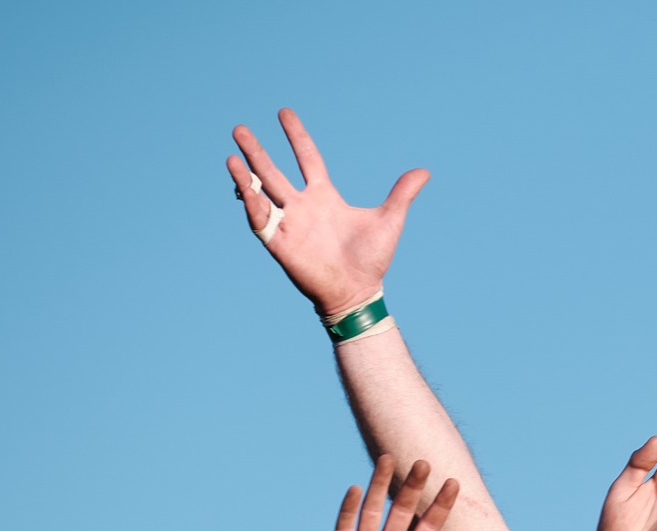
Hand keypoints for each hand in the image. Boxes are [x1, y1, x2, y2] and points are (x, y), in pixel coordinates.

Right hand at [227, 109, 428, 318]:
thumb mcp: (389, 220)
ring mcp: (289, 223)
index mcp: (324, 196)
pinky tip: (242, 187)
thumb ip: (402, 194)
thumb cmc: (371, 260)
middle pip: (273, 172)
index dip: (296, 136)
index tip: (284, 113)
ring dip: (245, 175)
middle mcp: (302, 206)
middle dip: (256, 151)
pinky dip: (250, 203)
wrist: (357, 292)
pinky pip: (260, 219)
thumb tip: (424, 171)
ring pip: (260, 193)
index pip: (307, 158)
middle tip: (239, 129)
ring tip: (232, 155)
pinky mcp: (279, 243)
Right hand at [314, 457, 458, 530]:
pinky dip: (349, 507)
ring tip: (388, 459)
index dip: (441, 504)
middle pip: (402, 510)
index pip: (429, 525)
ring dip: (379, 485)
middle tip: (424, 461)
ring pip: (372, 510)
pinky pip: (345, 527)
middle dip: (413, 486)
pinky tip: (356, 488)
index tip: (454, 482)